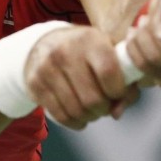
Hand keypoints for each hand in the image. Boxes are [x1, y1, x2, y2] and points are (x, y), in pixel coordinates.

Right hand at [23, 25, 138, 128]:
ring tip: (92, 110)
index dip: (118, 91)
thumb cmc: (86, 52)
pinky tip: (78, 115)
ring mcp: (47, 68)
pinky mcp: (35, 83)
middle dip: (104, 109)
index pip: (108, 71)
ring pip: (77, 111)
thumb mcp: (108, 54)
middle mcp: (66, 51)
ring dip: (90, 117)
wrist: (45, 43)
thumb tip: (117, 113)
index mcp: (89, 39)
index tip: (118, 93)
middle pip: (93, 98)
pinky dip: (75, 122)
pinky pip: (61, 116)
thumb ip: (126, 82)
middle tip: (104, 105)